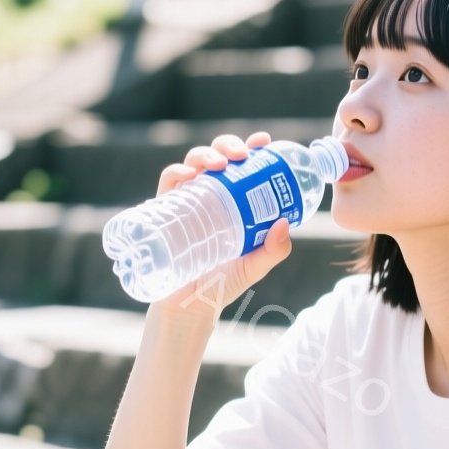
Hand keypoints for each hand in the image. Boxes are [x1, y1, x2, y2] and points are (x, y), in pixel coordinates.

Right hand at [152, 131, 292, 319]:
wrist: (191, 306)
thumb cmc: (223, 282)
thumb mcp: (255, 265)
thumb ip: (273, 249)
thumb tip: (283, 223)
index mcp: (233, 199)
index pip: (243, 165)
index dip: (252, 147)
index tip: (264, 141)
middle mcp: (210, 195)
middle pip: (218, 156)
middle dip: (229, 146)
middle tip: (242, 155)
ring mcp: (187, 201)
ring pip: (193, 163)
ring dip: (205, 154)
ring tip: (219, 163)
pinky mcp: (165, 211)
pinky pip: (167, 182)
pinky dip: (176, 172)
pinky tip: (189, 176)